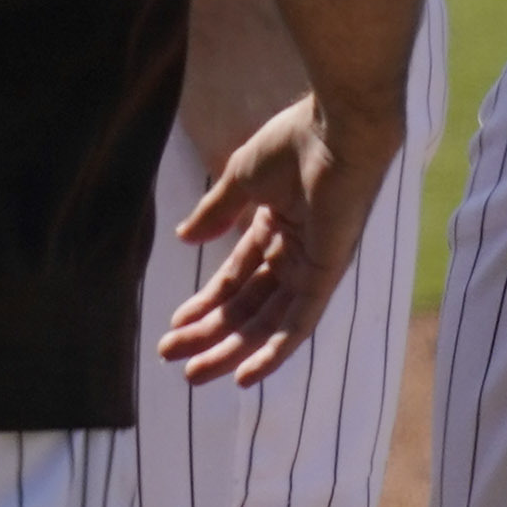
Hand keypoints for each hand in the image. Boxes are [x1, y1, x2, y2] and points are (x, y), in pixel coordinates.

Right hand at [160, 94, 402, 382]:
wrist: (336, 131)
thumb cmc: (293, 144)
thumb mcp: (241, 179)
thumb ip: (216, 212)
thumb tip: (185, 239)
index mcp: (276, 230)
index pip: (236, 280)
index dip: (205, 305)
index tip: (174, 324)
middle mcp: (295, 255)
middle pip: (246, 308)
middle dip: (209, 335)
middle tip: (170, 357)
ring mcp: (311, 268)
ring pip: (267, 324)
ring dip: (231, 350)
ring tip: (193, 374)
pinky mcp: (327, 275)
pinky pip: (300, 323)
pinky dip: (274, 352)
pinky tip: (246, 376)